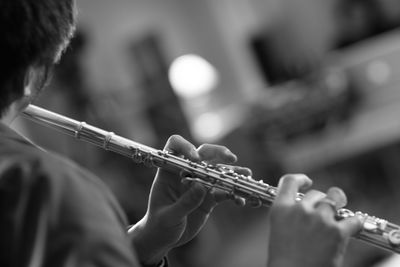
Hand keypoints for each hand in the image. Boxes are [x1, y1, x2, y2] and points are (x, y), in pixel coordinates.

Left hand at [128, 135, 249, 264]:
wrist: (164, 238)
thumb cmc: (159, 225)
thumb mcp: (168, 217)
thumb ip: (184, 203)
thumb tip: (201, 186)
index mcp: (169, 172)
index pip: (175, 147)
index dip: (185, 147)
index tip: (197, 159)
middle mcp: (186, 173)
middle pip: (203, 153)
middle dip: (218, 153)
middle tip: (232, 159)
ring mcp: (199, 184)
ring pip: (218, 171)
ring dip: (233, 172)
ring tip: (247, 175)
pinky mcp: (209, 197)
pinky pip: (224, 191)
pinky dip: (234, 194)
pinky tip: (242, 201)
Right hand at [266, 174, 361, 266]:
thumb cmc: (285, 260)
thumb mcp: (279, 231)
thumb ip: (290, 216)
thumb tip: (308, 209)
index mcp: (281, 209)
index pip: (289, 182)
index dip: (300, 179)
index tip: (308, 182)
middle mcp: (300, 210)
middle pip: (315, 194)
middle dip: (322, 201)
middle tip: (326, 211)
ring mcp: (319, 219)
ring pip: (334, 202)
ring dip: (337, 208)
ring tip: (340, 215)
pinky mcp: (337, 232)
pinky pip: (352, 220)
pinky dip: (354, 223)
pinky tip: (353, 226)